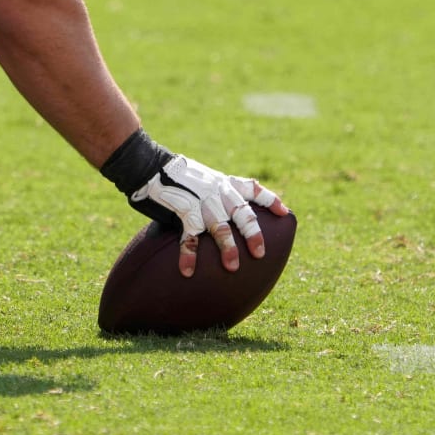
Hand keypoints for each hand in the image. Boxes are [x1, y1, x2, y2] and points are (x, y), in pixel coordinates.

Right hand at [129, 154, 287, 276]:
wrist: (149, 163)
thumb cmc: (175, 175)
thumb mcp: (202, 178)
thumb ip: (215, 194)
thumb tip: (224, 216)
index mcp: (223, 182)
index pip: (253, 188)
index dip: (270, 200)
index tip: (285, 213)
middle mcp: (217, 190)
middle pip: (242, 212)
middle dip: (253, 233)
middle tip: (259, 253)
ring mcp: (201, 199)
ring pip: (220, 226)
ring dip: (227, 247)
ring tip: (232, 267)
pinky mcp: (184, 209)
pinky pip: (190, 236)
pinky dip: (189, 255)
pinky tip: (188, 271)